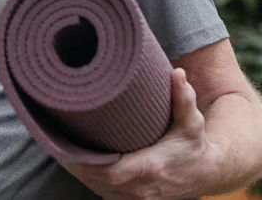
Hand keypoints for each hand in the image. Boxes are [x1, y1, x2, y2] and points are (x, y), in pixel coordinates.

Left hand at [61, 69, 221, 199]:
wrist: (208, 174)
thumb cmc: (194, 144)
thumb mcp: (192, 122)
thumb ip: (183, 98)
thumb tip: (177, 73)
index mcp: (150, 168)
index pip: (108, 172)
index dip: (83, 162)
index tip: (64, 145)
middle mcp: (142, 189)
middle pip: (95, 181)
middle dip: (73, 163)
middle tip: (54, 140)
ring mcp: (137, 199)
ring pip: (96, 188)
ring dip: (77, 171)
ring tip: (59, 147)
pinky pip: (103, 193)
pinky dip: (88, 178)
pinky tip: (76, 162)